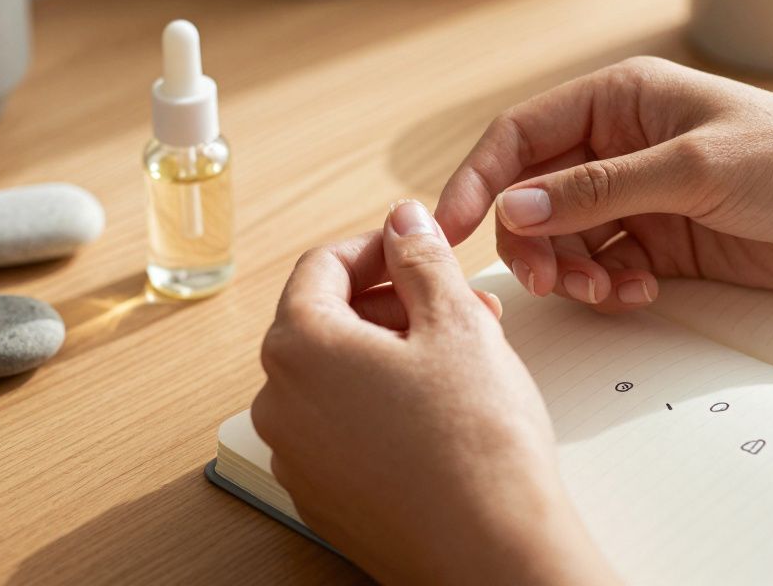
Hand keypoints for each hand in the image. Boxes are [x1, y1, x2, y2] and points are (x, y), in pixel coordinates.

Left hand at [252, 200, 615, 584]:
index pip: (322, 266)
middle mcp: (280, 402)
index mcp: (300, 346)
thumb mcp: (456, 322)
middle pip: (327, 321)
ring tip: (462, 359)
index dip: (378, 246)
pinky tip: (441, 413)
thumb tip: (402, 221)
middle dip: (394, 303)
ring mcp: (298, 457)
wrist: (491, 555)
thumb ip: (421, 257)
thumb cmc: (477, 443)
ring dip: (393, 353)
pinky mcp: (323, 497)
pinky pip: (343, 427)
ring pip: (338, 377)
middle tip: (458, 305)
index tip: (418, 247)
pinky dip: (382, 404)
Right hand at [435, 57, 772, 311]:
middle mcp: (619, 145)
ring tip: (606, 292)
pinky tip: (639, 292)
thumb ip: (596, 191)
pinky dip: (607, 287)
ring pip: (562, 239)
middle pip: (532, 196)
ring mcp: (639, 197)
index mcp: (620, 99)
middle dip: (531, 242)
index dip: (477, 180)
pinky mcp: (662, 242)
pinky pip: (603, 267)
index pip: (520, 136)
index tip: (447, 229)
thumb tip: (512, 211)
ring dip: (569, 272)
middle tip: (551, 281)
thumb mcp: (692, 169)